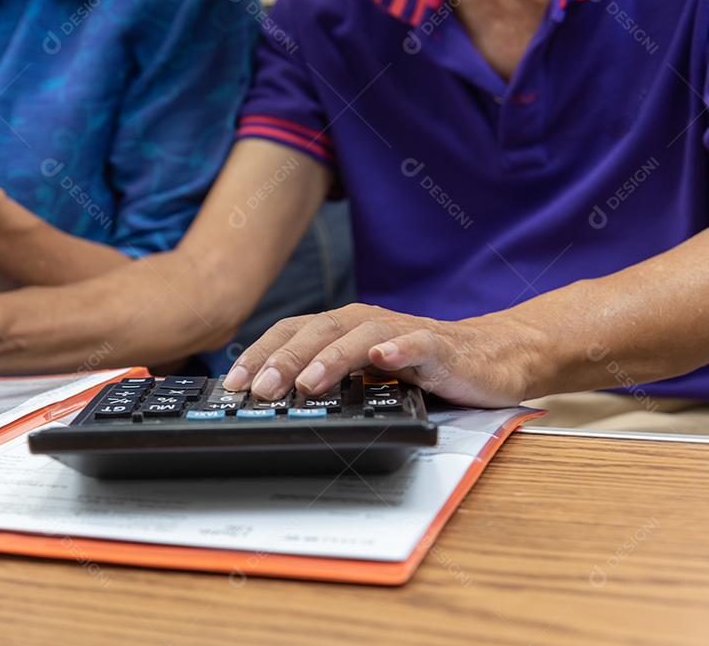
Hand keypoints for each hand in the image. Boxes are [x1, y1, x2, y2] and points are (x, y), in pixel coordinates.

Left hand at [221, 304, 545, 406]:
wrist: (494, 357)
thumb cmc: (423, 368)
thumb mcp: (365, 376)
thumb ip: (328, 379)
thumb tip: (271, 402)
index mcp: (343, 329)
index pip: (291, 333)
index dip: (260, 355)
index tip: (232, 385)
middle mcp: (367, 324)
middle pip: (317, 332)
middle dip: (283, 359)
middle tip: (258, 390)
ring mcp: (404, 333)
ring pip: (360, 335)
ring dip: (330, 357)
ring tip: (305, 382)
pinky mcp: (441, 346)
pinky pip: (419, 343)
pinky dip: (400, 348)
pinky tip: (384, 358)